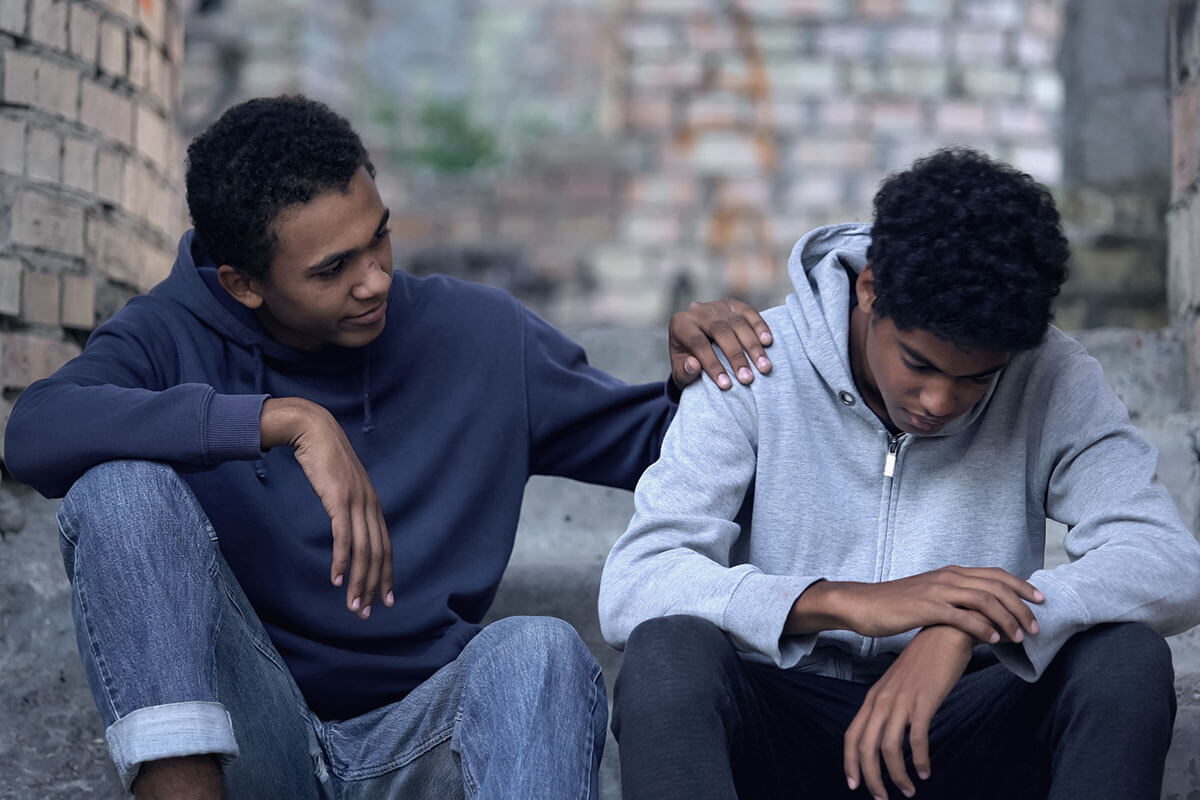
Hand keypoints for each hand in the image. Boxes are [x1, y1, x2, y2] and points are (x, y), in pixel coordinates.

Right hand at [260, 397, 392, 618]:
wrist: (313, 430)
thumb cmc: (323, 459)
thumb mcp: (340, 487)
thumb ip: (346, 507)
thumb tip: (346, 526)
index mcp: (372, 504)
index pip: (385, 547)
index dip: (386, 574)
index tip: (386, 598)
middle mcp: (370, 505)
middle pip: (378, 554)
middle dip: (374, 587)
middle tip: (368, 612)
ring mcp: (356, 502)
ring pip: (363, 551)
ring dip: (359, 582)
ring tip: (354, 606)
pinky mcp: (339, 499)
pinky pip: (344, 537)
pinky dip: (343, 561)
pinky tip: (338, 580)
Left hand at [668, 298, 772, 389]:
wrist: (695, 346)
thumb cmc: (688, 364)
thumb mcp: (680, 373)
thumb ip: (684, 372)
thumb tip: (694, 365)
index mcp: (680, 324)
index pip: (698, 343)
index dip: (712, 364)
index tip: (727, 385)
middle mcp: (698, 311)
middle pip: (720, 330)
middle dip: (736, 356)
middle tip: (748, 379)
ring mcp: (717, 305)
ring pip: (737, 322)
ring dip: (752, 346)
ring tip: (764, 367)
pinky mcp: (734, 305)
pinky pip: (749, 312)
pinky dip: (760, 326)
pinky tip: (768, 343)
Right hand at [786, 566, 1042, 643]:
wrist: (862, 604)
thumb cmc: (895, 604)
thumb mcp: (930, 595)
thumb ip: (954, 599)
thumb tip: (980, 614)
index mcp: (951, 573)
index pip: (995, 574)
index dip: (1021, 586)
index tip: (1040, 600)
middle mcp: (947, 577)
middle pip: (996, 586)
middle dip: (1021, 606)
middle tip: (1036, 626)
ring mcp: (937, 591)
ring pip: (984, 600)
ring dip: (1007, 619)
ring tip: (1020, 637)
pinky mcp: (925, 608)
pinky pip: (961, 616)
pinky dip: (982, 628)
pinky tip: (993, 640)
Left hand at [844, 626, 973, 798]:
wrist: (944, 634)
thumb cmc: (924, 663)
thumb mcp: (898, 685)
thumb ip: (891, 707)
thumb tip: (888, 735)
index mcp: (873, 698)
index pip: (852, 735)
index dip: (850, 762)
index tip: (854, 784)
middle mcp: (882, 701)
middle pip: (866, 748)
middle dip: (871, 778)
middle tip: (882, 798)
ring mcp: (901, 701)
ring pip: (889, 748)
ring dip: (897, 775)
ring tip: (908, 790)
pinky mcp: (923, 702)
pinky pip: (917, 739)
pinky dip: (919, 759)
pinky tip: (925, 770)